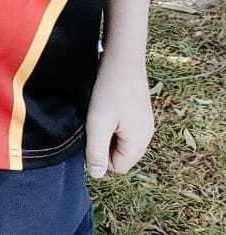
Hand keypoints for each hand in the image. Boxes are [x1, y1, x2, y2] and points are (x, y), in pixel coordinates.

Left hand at [84, 53, 154, 178]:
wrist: (123, 59)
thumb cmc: (108, 91)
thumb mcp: (98, 123)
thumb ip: (96, 151)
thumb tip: (97, 175)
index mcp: (139, 143)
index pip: (117, 168)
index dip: (99, 159)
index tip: (87, 139)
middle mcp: (146, 136)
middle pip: (120, 156)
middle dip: (103, 147)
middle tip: (91, 127)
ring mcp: (144, 124)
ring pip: (120, 142)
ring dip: (105, 135)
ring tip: (96, 117)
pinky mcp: (138, 113)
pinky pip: (123, 129)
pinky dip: (111, 124)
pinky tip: (103, 109)